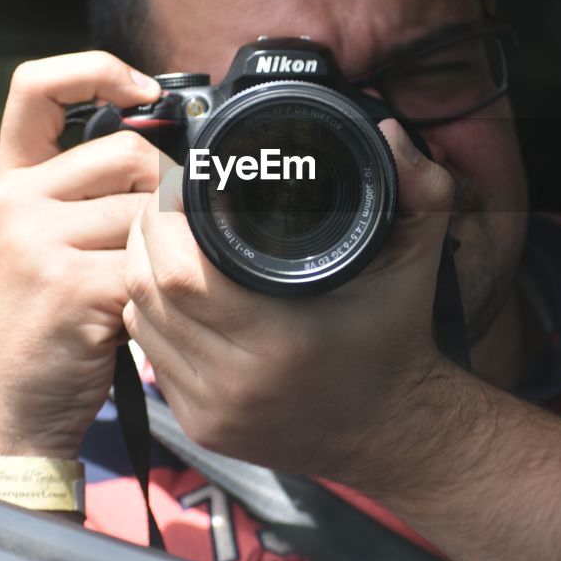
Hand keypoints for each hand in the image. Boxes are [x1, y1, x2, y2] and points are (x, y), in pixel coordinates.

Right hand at [0, 52, 168, 457]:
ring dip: (168, 250)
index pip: (36, 86)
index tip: (143, 90)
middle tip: (162, 243)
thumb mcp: (46, 245)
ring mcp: (37, 241)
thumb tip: (170, 159)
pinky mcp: (70, 284)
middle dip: (168, 194)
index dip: (97, 70)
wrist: (11, 410)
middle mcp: (16, 202)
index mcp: (12, 183)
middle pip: (131, 154)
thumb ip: (88, 195)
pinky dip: (165, 289)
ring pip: (151, 211)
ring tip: (145, 286)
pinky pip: (152, 262)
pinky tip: (143, 313)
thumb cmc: (44, 327)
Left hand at [123, 119, 459, 489]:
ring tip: (166, 234)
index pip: (180, 271)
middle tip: (168, 200)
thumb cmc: (398, 336)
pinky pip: (151, 355)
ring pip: (140, 321)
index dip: (166, 219)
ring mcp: (212, 410)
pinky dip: (153, 313)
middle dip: (146, 235)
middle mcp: (237, 382)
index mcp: (281, 339)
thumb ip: (420, 187)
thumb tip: (389, 130)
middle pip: (146, 291)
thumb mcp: (418, 256)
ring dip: (141, 272)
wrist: (393, 430)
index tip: (183, 183)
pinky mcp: (200, 426)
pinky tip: (173, 286)